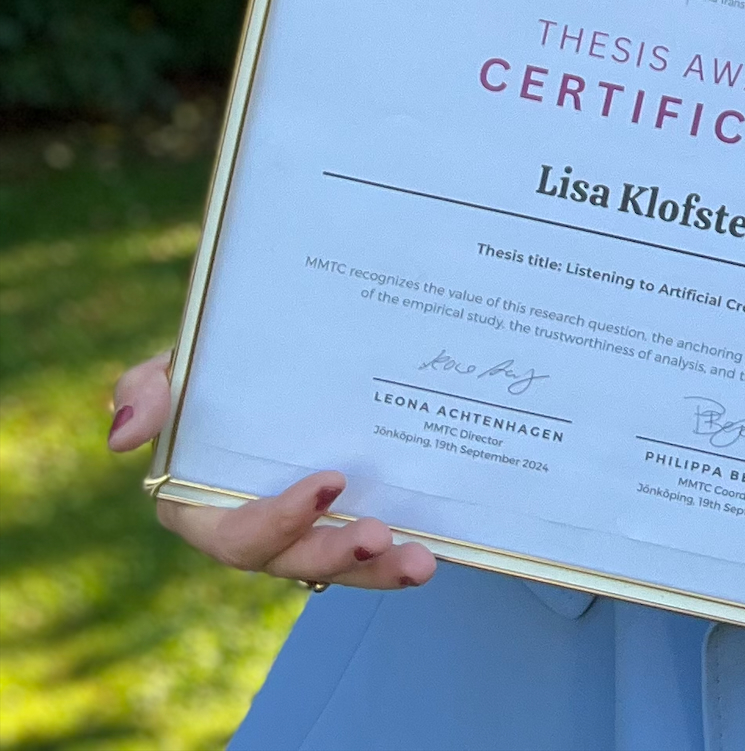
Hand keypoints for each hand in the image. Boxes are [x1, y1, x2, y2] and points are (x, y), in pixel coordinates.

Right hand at [107, 350, 435, 589]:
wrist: (261, 357)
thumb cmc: (210, 368)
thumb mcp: (174, 368)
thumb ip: (147, 391)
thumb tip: (124, 435)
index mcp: (203, 507)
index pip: (238, 533)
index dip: (279, 519)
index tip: (330, 481)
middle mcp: (254, 529)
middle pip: (293, 561)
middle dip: (336, 554)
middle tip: (379, 535)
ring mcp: (301, 530)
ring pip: (336, 567)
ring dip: (377, 572)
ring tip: (421, 562)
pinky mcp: (339, 519)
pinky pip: (365, 552)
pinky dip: (395, 556)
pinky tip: (434, 550)